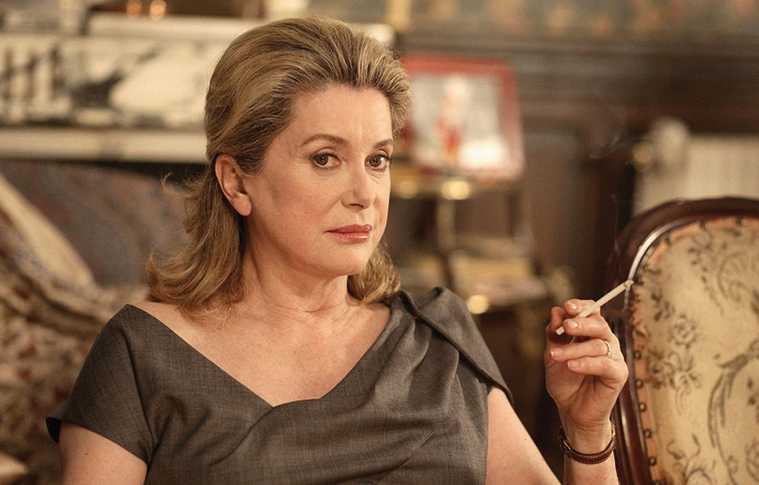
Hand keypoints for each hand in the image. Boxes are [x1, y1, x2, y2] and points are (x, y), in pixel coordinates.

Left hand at [544, 300, 627, 443]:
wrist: (571, 411)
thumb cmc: (564, 381)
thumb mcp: (553, 354)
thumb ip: (554, 334)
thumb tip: (556, 311)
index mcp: (590, 334)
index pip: (592, 312)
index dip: (582, 306)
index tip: (567, 306)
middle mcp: (605, 342)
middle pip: (599, 325)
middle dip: (582, 323)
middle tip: (566, 326)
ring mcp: (614, 358)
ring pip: (598, 345)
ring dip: (574, 349)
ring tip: (555, 356)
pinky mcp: (618, 375)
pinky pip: (604, 364)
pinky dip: (586, 363)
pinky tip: (571, 366)